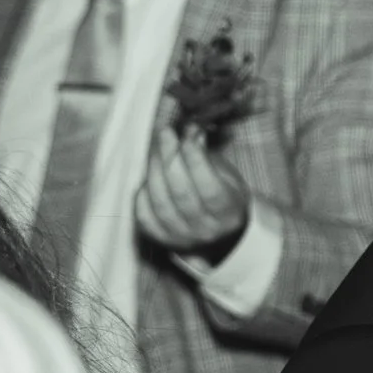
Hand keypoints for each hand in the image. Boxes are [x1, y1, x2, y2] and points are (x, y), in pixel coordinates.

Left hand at [136, 125, 252, 258]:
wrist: (219, 236)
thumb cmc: (224, 199)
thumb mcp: (228, 177)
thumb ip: (209, 157)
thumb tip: (191, 132)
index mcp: (229, 213)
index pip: (209, 186)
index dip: (195, 157)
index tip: (187, 133)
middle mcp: (206, 230)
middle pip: (181, 192)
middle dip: (170, 157)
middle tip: (165, 133)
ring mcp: (182, 238)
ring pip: (160, 202)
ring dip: (154, 170)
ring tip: (155, 150)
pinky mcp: (162, 240)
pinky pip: (144, 215)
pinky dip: (143, 193)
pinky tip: (149, 178)